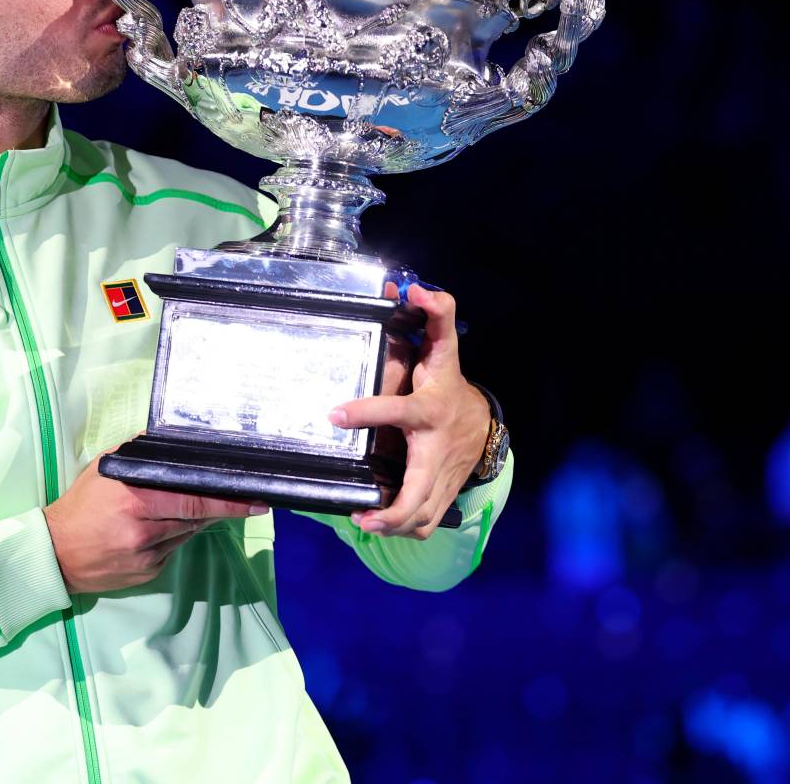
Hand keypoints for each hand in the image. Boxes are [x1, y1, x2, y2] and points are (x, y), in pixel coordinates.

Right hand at [42, 446, 268, 593]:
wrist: (53, 554)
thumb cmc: (80, 505)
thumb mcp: (106, 471)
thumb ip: (140, 459)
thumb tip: (173, 447)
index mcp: (135, 500)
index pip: (193, 500)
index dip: (228, 502)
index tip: (256, 499)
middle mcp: (144, 530)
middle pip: (195, 518)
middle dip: (222, 508)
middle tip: (248, 500)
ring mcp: (147, 556)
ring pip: (187, 534)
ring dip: (192, 520)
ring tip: (174, 507)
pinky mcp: (148, 573)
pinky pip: (173, 550)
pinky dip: (173, 537)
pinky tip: (156, 529)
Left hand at [328, 283, 490, 539]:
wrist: (482, 421)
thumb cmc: (449, 382)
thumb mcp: (443, 347)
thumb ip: (436, 314)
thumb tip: (414, 287)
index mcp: (429, 410)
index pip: (398, 410)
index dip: (368, 411)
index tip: (334, 414)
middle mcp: (436, 449)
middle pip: (419, 490)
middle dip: (392, 508)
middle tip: (360, 514)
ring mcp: (442, 476)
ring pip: (423, 515)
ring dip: (394, 525)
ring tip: (364, 521)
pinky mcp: (443, 493)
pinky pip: (427, 522)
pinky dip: (405, 528)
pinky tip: (380, 524)